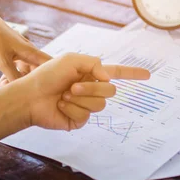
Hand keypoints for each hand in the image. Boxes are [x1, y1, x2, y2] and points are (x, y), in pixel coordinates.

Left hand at [0, 0, 50, 81]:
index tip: (52, 88)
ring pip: (26, 68)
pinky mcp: (11, 49)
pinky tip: (2, 80)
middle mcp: (29, 50)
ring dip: (19, 78)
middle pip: (38, 70)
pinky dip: (12, 72)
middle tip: (22, 92)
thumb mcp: (1, 61)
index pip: (51, 65)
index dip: (55, 76)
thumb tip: (23, 89)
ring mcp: (20, 49)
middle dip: (32, 82)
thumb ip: (14, 76)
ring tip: (7, 86)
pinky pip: (17, 64)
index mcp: (31, 51)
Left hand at [13, 53, 149, 130]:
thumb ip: (94, 64)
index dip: (133, 74)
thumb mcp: (71, 60)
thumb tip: (109, 78)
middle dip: (91, 88)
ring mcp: (86, 106)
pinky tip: (60, 106)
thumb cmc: (47, 76)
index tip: (148, 75)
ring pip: (100, 104)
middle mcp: (91, 89)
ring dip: (80, 98)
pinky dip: (72, 108)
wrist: (30, 96)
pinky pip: (86, 115)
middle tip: (72, 86)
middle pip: (110, 91)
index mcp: (91, 73)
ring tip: (64, 95)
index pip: (117, 73)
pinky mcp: (79, 120)